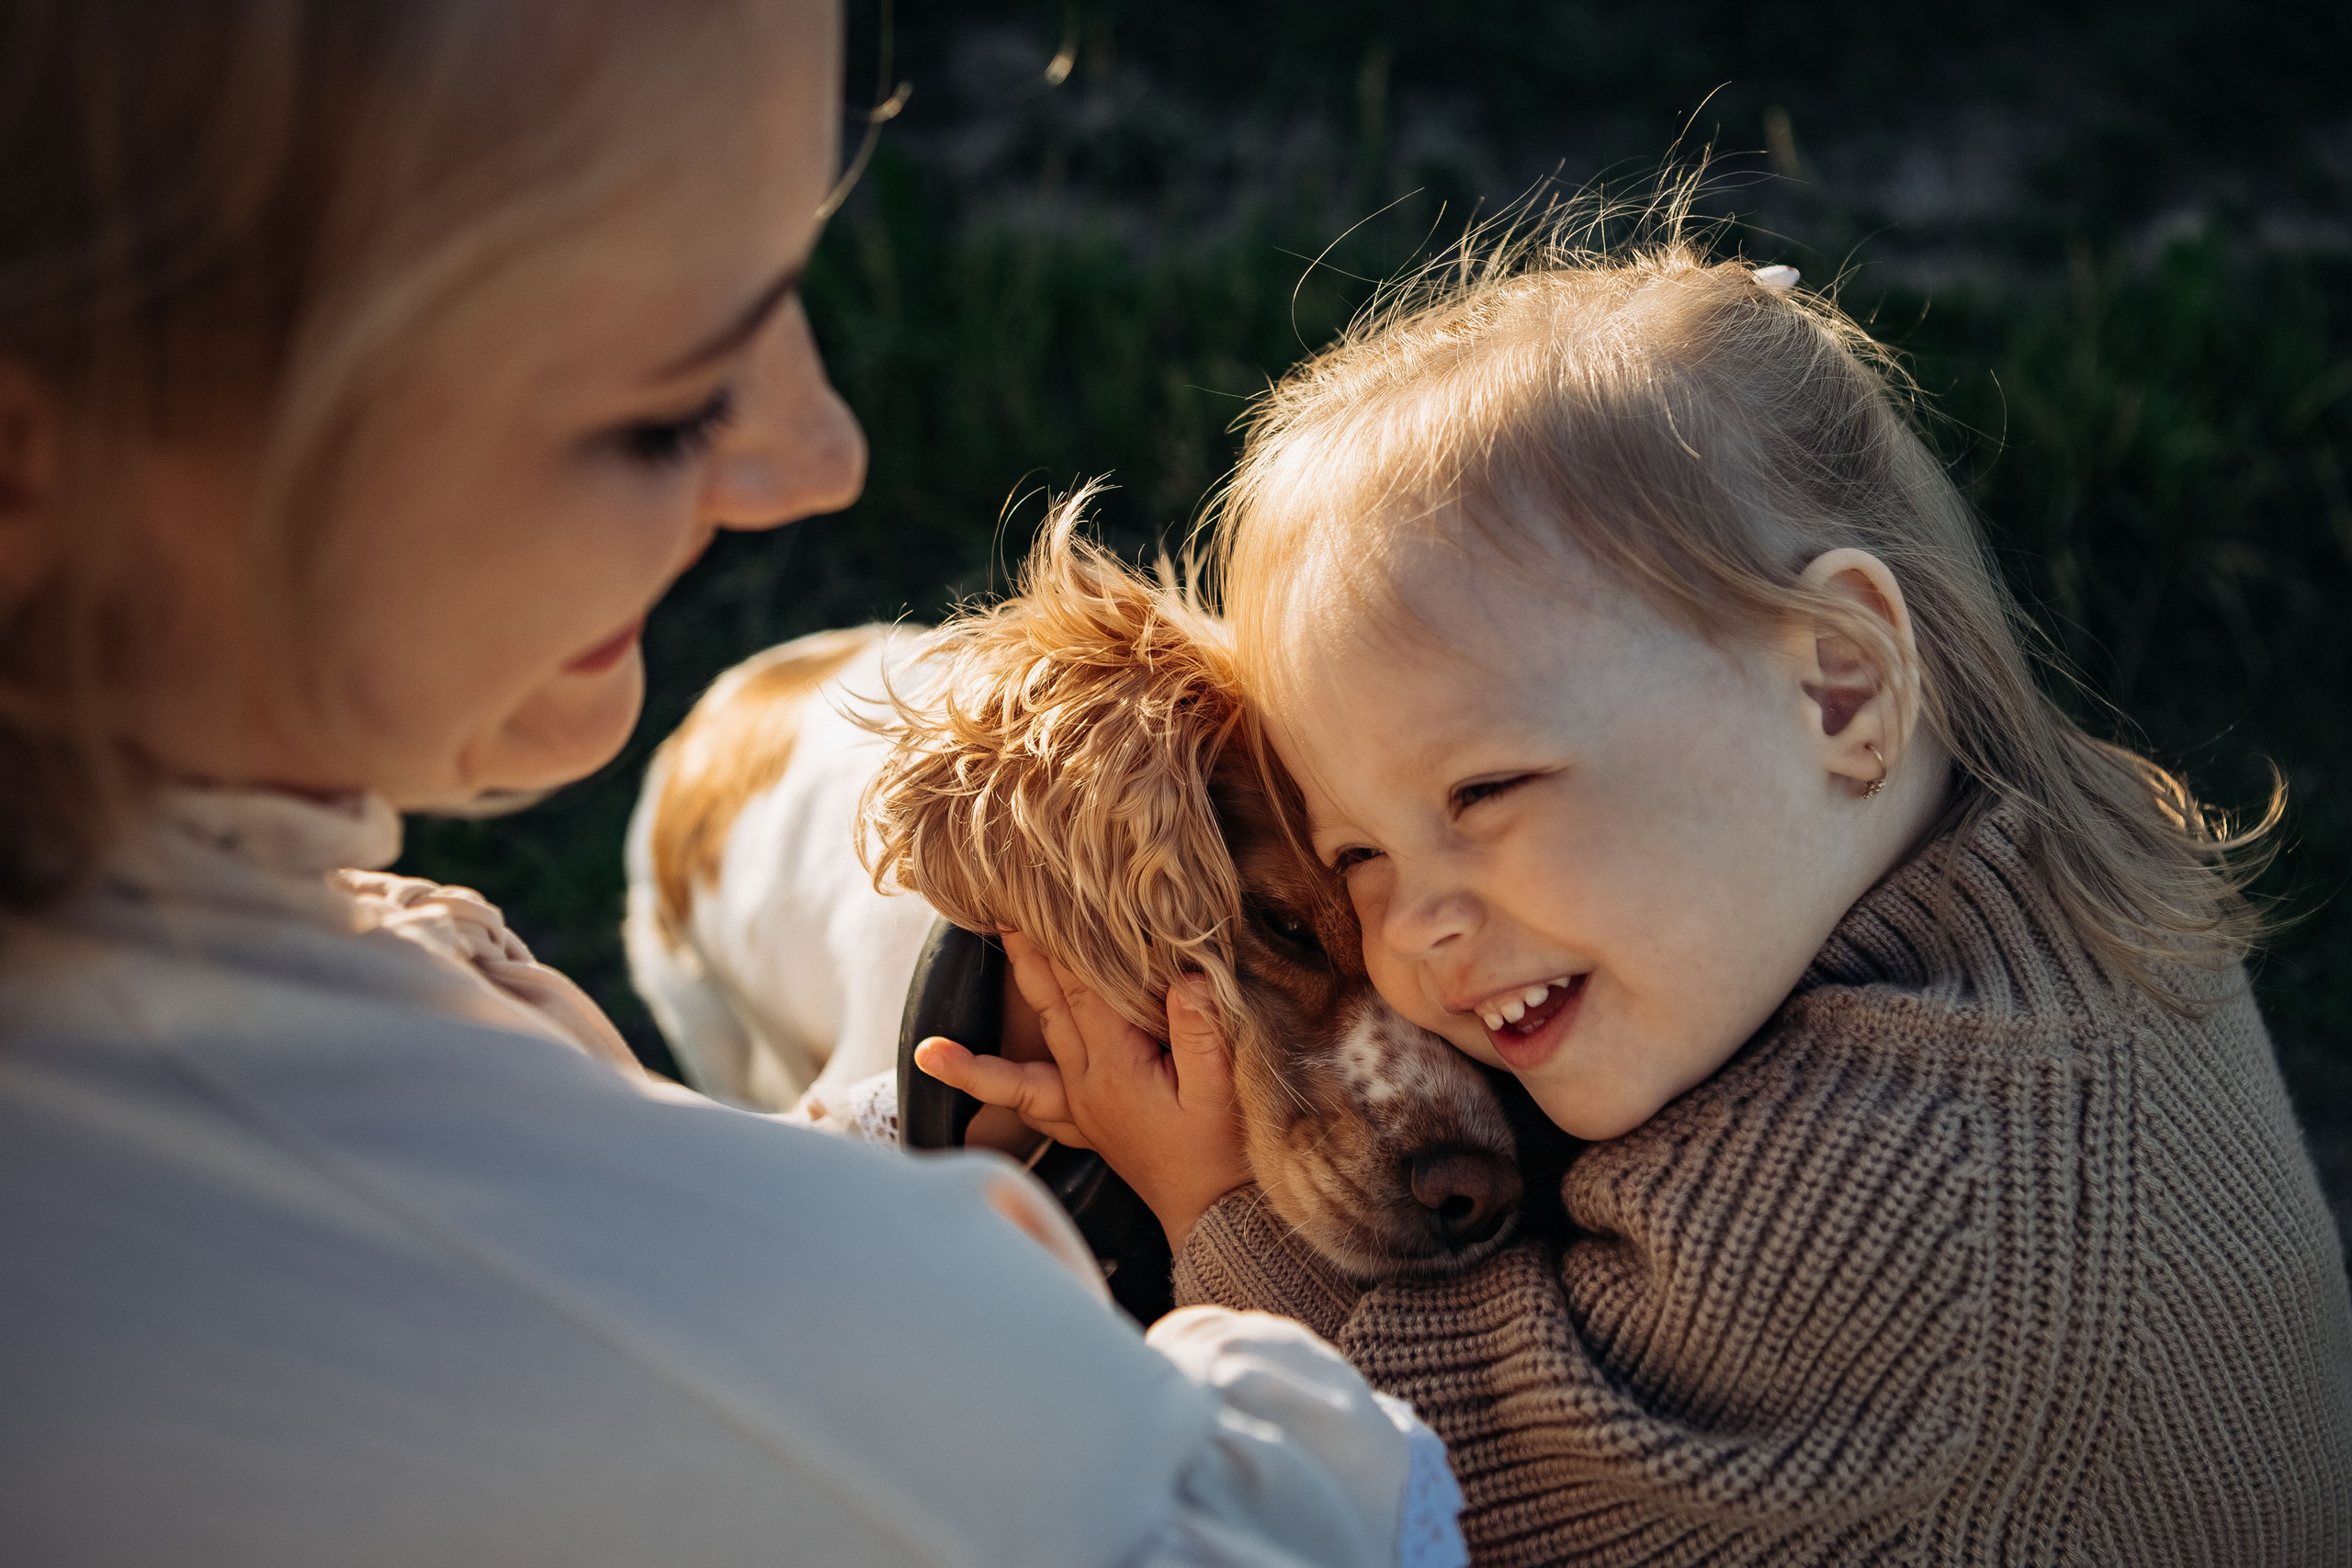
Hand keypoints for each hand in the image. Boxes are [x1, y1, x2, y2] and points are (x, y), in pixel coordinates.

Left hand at [914, 931, 1251, 1249]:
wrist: (1216, 1217)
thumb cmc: (1221, 1153)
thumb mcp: (1221, 1091)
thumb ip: (1200, 1034)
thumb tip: (1187, 977)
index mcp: (1114, 1070)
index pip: (1085, 991)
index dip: (1070, 945)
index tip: (1050, 902)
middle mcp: (1086, 1085)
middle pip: (1051, 1007)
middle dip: (1028, 958)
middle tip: (1001, 913)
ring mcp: (1082, 1106)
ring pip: (1033, 1049)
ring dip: (1004, 1019)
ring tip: (947, 1019)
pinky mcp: (1088, 1124)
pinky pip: (1034, 1101)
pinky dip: (1000, 1085)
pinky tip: (978, 1080)